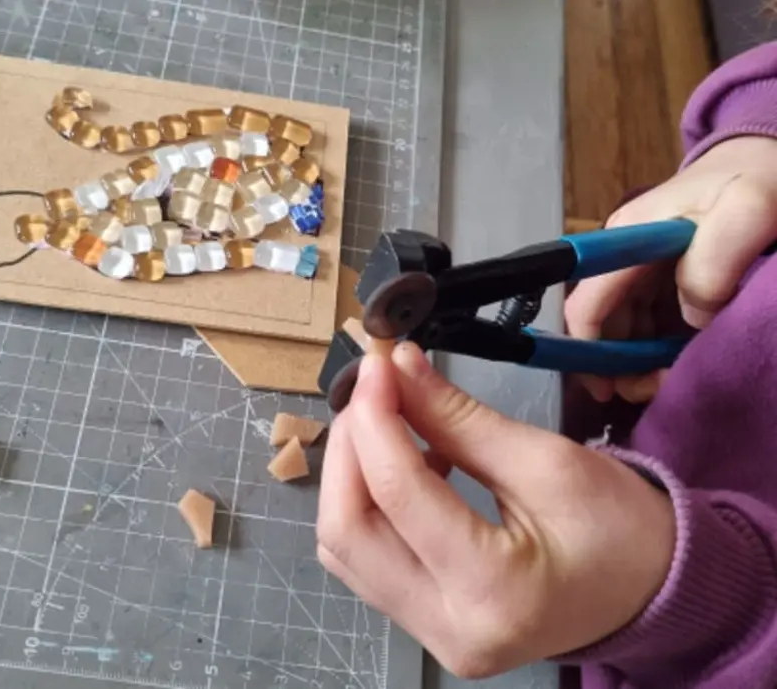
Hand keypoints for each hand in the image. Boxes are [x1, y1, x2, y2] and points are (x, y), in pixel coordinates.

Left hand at [316, 343, 674, 677]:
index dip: (375, 418)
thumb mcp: (547, 461)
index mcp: (494, 592)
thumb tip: (398, 368)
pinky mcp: (425, 626)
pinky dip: (369, 503)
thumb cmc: (622, 528)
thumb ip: (460, 418)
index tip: (378, 364)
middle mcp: (449, 630)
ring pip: (345, 548)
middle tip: (373, 390)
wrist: (656, 591)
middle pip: (347, 532)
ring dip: (350, 475)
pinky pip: (367, 559)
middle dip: (349, 448)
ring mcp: (432, 637)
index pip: (398, 495)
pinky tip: (404, 464)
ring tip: (386, 421)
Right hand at [565, 135, 776, 401]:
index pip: (587, 303)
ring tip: (669, 381)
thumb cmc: (756, 179)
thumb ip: (713, 262)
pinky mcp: (662, 280)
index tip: (606, 389)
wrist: (769, 161)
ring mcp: (641, 269)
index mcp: (625, 238)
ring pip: (621, 329)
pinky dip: (655, 350)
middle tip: (653, 391)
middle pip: (601, 323)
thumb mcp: (746, 209)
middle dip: (617, 364)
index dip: (586, 350)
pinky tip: (676, 362)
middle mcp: (622, 256)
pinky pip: (646, 324)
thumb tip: (692, 317)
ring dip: (636, 362)